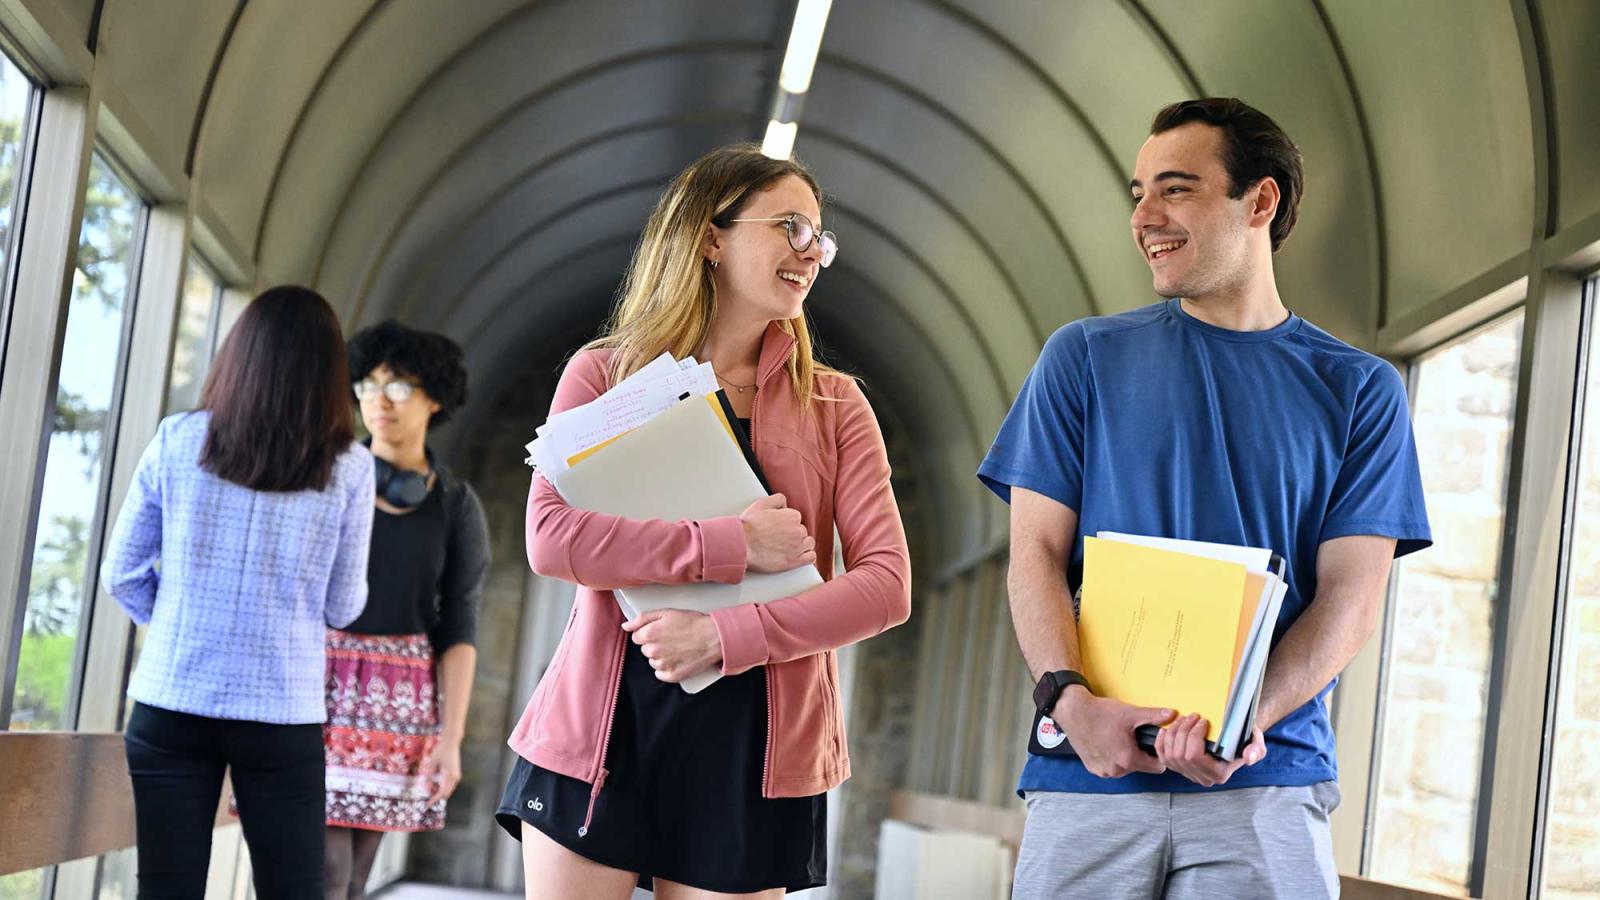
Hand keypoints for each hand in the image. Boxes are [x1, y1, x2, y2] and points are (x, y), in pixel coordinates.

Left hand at [420, 737, 461, 804]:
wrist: (451, 742)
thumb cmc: (440, 751)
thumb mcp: (431, 763)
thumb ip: (429, 777)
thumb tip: (426, 790)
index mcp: (449, 775)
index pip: (442, 792)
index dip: (434, 799)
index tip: (427, 804)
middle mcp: (455, 778)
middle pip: (446, 793)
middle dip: (437, 798)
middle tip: (427, 801)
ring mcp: (457, 776)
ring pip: (448, 790)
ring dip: (439, 793)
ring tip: (429, 793)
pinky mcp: (456, 774)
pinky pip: (449, 786)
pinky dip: (442, 788)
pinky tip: (435, 787)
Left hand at [621, 609, 721, 682]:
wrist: (713, 637)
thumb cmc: (692, 623)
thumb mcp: (666, 612)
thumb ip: (642, 618)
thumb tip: (625, 626)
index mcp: (649, 634)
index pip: (636, 637)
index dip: (648, 633)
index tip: (660, 631)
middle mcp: (653, 651)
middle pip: (645, 650)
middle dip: (654, 644)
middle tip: (671, 638)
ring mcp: (663, 665)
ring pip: (653, 661)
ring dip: (661, 656)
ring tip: (677, 647)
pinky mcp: (672, 676)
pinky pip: (661, 673)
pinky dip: (667, 668)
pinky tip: (678, 658)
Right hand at [740, 494, 815, 572]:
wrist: (742, 545)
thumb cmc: (748, 526)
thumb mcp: (761, 504)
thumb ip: (777, 499)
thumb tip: (785, 504)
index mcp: (792, 516)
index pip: (796, 518)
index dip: (786, 523)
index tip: (778, 528)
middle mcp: (798, 530)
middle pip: (802, 531)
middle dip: (792, 534)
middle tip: (779, 538)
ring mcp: (797, 546)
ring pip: (808, 543)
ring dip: (801, 544)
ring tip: (788, 547)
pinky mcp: (794, 561)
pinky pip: (811, 557)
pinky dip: (807, 556)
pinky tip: (798, 555)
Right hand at [1053, 688, 1173, 777]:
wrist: (1073, 711)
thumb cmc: (1100, 713)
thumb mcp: (1131, 713)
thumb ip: (1154, 716)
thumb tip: (1171, 714)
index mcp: (1128, 759)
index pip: (1158, 767)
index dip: (1158, 753)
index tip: (1153, 742)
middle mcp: (1116, 770)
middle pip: (1140, 766)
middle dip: (1140, 752)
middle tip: (1132, 735)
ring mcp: (1103, 771)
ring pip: (1125, 767)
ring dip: (1125, 755)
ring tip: (1118, 737)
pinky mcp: (1093, 768)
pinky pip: (1110, 767)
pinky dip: (1111, 757)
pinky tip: (1106, 742)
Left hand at [1154, 715, 1265, 786]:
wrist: (1234, 737)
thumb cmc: (1243, 737)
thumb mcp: (1255, 740)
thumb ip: (1256, 749)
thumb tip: (1249, 758)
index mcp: (1219, 774)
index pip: (1196, 756)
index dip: (1194, 736)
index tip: (1202, 720)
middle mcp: (1203, 777)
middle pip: (1181, 755)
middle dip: (1183, 731)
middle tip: (1192, 716)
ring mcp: (1189, 774)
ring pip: (1170, 755)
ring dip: (1173, 733)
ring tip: (1183, 719)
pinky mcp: (1178, 768)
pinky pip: (1163, 758)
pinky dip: (1162, 743)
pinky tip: (1166, 730)